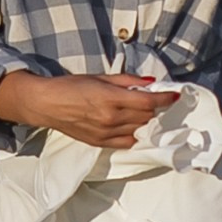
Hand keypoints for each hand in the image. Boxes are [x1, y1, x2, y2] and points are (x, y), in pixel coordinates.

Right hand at [0, 70, 179, 150]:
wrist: (46, 104)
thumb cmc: (70, 86)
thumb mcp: (100, 77)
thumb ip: (127, 81)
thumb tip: (151, 83)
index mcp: (110, 99)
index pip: (147, 102)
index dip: (164, 99)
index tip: (174, 95)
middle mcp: (110, 119)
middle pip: (146, 117)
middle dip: (155, 109)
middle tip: (158, 101)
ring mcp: (105, 134)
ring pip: (138, 130)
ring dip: (146, 121)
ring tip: (146, 113)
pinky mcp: (100, 143)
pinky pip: (127, 143)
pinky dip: (135, 135)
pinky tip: (135, 127)